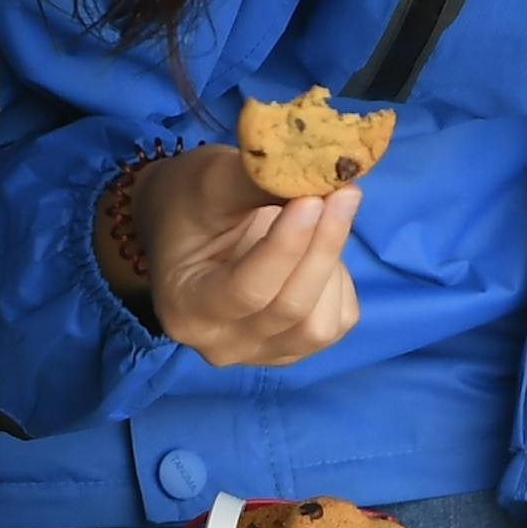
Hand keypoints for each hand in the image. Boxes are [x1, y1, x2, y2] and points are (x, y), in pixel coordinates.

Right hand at [103, 145, 360, 367]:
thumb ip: (259, 182)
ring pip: (319, 325)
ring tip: (326, 216)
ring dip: (332, 265)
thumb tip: (322, 174)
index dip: (287, 246)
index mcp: (185, 308)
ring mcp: (260, 353)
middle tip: (343, 192)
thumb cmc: (188, 200)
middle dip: (322, 247)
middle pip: (289, 308)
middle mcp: (219, 344)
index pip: (247, 290)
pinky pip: (336, 321)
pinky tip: (319, 247)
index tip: (312, 198)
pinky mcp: (294, 348)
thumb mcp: (211, 182)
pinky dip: (339, 281)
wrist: (183, 225)